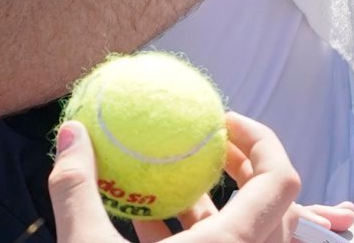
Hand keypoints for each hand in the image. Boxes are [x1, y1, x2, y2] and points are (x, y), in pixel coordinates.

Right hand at [50, 113, 347, 242]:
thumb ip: (77, 190)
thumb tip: (72, 135)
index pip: (281, 178)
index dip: (260, 140)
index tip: (220, 123)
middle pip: (276, 205)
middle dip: (243, 168)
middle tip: (207, 146)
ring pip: (252, 238)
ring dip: (221, 208)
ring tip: (177, 191)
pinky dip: (206, 241)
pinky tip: (153, 234)